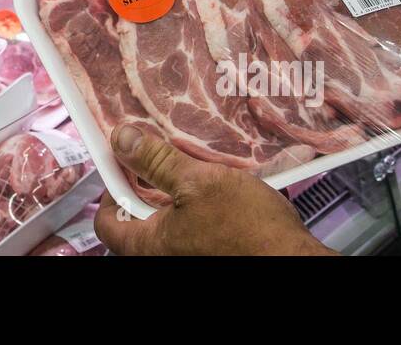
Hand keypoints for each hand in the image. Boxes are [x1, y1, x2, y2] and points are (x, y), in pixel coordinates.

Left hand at [94, 124, 334, 255]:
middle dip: (142, 185)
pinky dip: (194, 203)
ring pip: (167, 220)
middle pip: (136, 220)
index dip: (107, 192)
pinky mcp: (213, 250)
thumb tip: (121, 140)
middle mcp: (167, 255)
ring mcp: (190, 254)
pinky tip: (212, 180)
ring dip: (171, 191)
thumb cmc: (249, 229)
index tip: (119, 165)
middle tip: (153, 155)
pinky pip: (192, 225)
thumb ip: (156, 162)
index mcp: (152, 245)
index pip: (106, 225)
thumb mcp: (198, 182)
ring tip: (185, 161)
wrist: (293, 259)